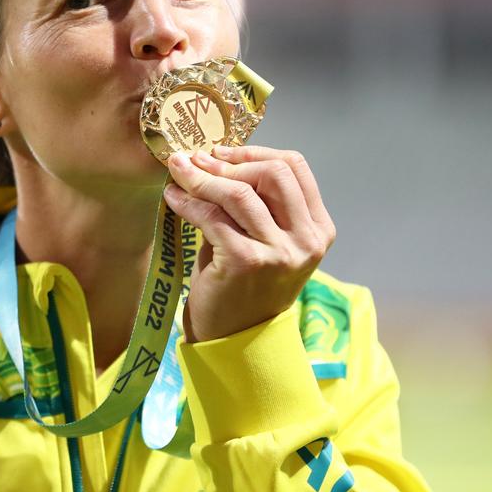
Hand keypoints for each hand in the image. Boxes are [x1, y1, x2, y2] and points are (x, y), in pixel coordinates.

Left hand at [163, 145, 335, 342]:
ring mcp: (280, 252)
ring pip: (240, 192)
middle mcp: (306, 240)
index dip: (255, 152)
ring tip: (177, 172)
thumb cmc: (243, 285)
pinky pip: (213, 217)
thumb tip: (213, 156)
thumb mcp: (263, 239)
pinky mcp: (248, 262)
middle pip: (273, 172)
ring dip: (202, 178)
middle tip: (195, 160)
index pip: (295, 167)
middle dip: (229, 161)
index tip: (221, 153)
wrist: (234, 340)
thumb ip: (254, 202)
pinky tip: (173, 199)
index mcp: (318, 228)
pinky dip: (188, 203)